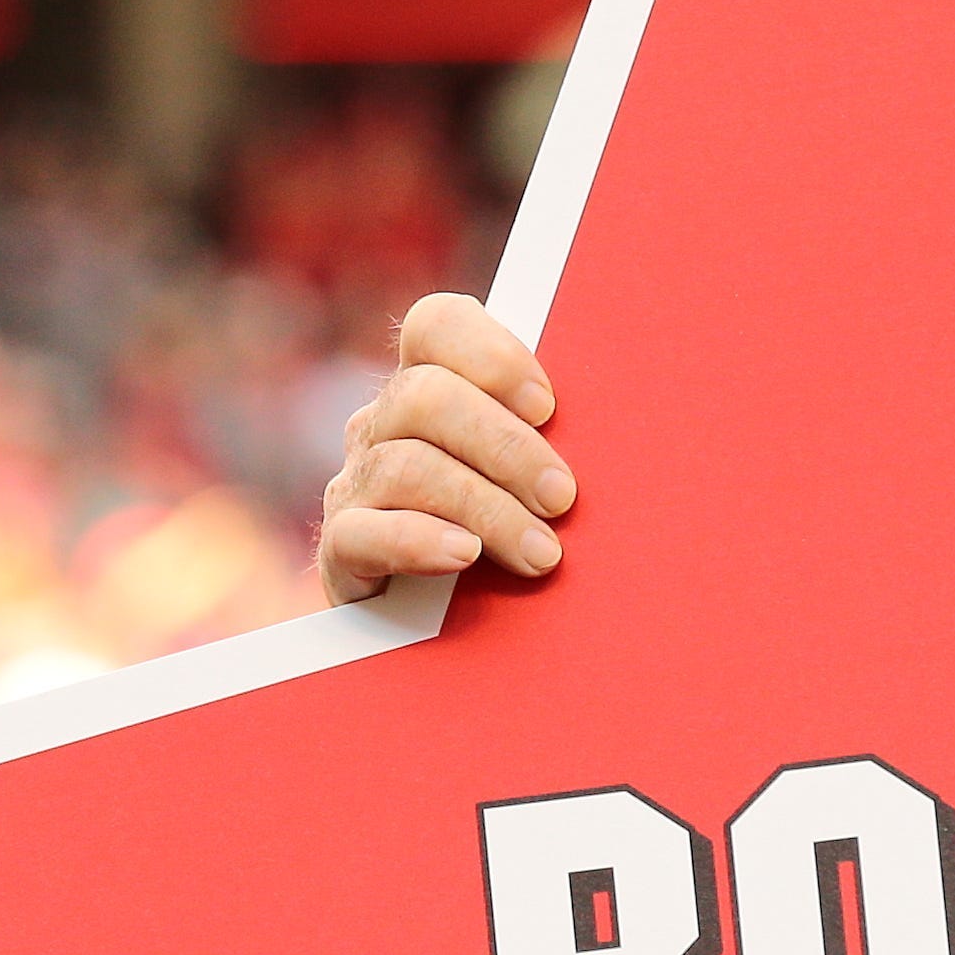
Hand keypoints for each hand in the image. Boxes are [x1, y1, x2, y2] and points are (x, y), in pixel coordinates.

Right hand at [319, 294, 576, 604]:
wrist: (431, 628)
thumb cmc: (501, 537)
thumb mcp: (523, 481)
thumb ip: (545, 447)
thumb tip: (614, 438)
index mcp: (427, 390)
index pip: (435, 326)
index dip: (490, 353)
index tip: (547, 407)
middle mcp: (381, 426)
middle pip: (424, 396)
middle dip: (504, 446)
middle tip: (561, 498)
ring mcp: (355, 484)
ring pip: (405, 467)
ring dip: (485, 508)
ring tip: (539, 553)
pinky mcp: (340, 551)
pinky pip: (362, 533)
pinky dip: (418, 540)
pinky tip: (463, 554)